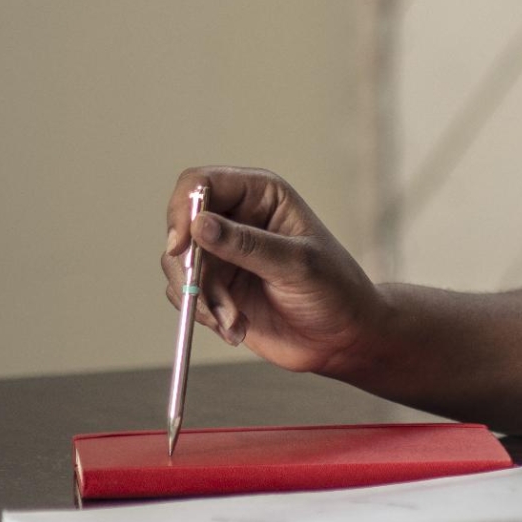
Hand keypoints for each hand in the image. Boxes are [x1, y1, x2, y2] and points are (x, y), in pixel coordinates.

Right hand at [161, 167, 385, 376]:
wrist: (343, 339)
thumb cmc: (336, 290)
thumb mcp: (297, 264)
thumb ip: (248, 245)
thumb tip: (200, 224)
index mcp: (261, 195)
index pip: (202, 183)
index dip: (183, 209)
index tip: (181, 246)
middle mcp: (237, 218)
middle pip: (181, 226)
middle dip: (190, 267)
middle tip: (209, 299)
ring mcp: (224, 253)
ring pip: (179, 264)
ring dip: (201, 298)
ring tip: (234, 321)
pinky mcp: (217, 285)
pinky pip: (185, 294)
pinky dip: (203, 314)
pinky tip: (235, 327)